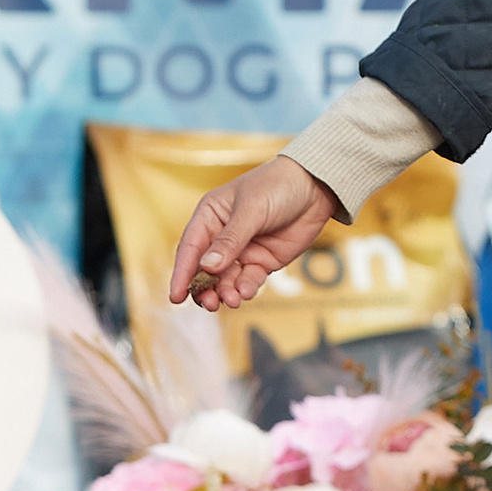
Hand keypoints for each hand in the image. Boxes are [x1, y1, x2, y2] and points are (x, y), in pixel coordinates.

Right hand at [168, 157, 338, 310]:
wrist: (315, 186)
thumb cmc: (277, 187)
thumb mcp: (251, 210)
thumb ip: (230, 240)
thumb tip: (207, 267)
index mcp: (209, 217)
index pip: (190, 249)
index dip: (181, 274)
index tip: (175, 297)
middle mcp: (221, 236)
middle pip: (205, 270)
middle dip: (205, 288)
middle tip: (209, 304)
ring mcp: (243, 251)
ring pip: (226, 279)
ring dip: (226, 292)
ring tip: (232, 300)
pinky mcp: (263, 261)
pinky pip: (249, 280)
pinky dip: (246, 288)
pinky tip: (246, 292)